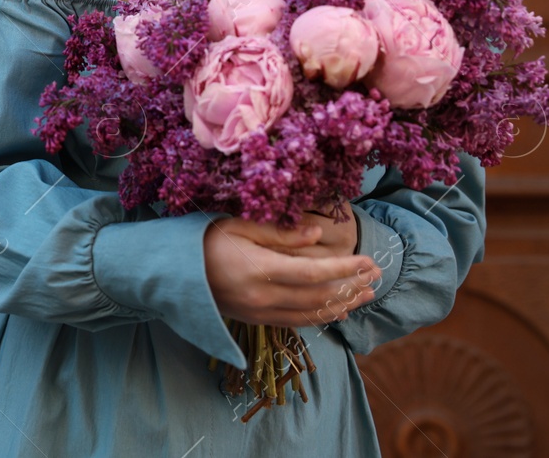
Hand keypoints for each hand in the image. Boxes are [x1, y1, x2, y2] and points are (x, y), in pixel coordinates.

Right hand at [203, 216, 378, 327]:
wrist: (172, 274)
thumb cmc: (203, 241)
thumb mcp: (238, 226)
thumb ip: (279, 234)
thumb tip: (317, 236)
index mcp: (259, 269)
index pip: (313, 273)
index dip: (344, 269)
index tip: (368, 262)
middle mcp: (262, 297)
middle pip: (318, 296)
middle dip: (351, 287)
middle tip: (376, 277)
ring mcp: (259, 313)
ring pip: (311, 314)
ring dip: (342, 305)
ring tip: (366, 296)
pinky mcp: (255, 320)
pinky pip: (296, 322)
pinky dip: (321, 317)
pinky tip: (337, 310)